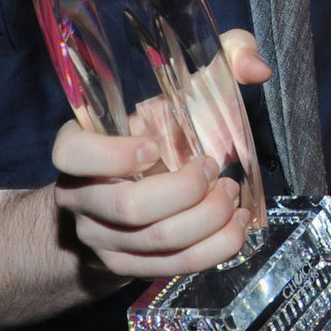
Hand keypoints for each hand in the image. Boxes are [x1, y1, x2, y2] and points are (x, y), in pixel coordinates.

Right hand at [52, 27, 270, 280]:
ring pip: (156, 240)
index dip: (111, 154)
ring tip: (233, 196)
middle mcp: (82, 196)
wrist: (122, 197)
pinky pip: (172, 266)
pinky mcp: (126, 266)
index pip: (72, 154)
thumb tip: (257, 67)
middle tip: (214, 168)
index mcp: (79, 148)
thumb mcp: (171, 95)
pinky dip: (213, 248)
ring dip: (207, 219)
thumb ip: (216, 63)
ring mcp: (101, 237)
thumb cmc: (153, 136)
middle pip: (129, 207)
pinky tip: (237, 226)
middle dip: (185, 191)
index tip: (154, 145)